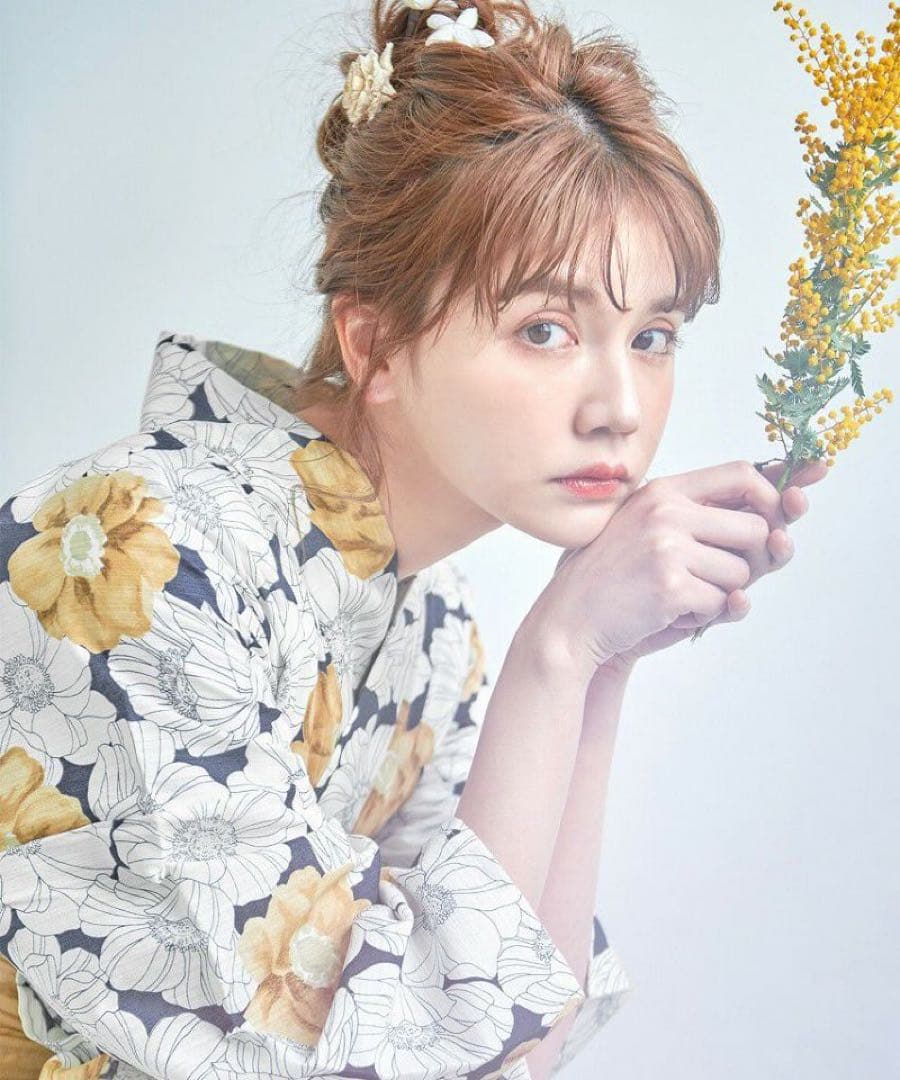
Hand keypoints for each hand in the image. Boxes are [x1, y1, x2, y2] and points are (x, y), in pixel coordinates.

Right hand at [538, 457, 828, 679]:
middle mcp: (667, 511)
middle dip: (749, 560)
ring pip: (743, 573)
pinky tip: (665, 612)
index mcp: (664, 490)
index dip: (774, 493)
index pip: (741, 473)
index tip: (787, 509)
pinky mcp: (671, 586)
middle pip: (755, 528)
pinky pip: (722, 604)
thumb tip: (790, 512)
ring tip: (675, 595)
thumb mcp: (653, 532)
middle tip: (714, 576)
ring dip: (720, 593)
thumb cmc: (617, 580)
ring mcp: (668, 547)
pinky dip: (701, 616)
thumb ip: (709, 519)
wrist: (570, 620)